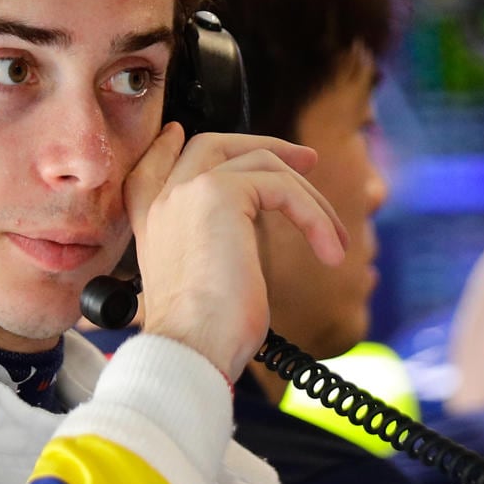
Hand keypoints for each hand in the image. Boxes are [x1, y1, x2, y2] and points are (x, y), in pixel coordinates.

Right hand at [125, 124, 346, 381]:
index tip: (188, 135)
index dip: (174, 145)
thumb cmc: (202, 333)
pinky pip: (283, 187)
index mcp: (150, 219)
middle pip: (212, 144)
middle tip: (306, 160)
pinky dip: (315, 218)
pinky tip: (329, 251)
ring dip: (308, 198)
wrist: (192, 348)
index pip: (156, 163)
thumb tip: (254, 225)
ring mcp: (188, 190)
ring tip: (332, 237)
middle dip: (261, 144)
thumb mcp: (203, 278)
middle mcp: (162, 198)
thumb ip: (215, 241)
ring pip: (260, 163)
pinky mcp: (220, 193)